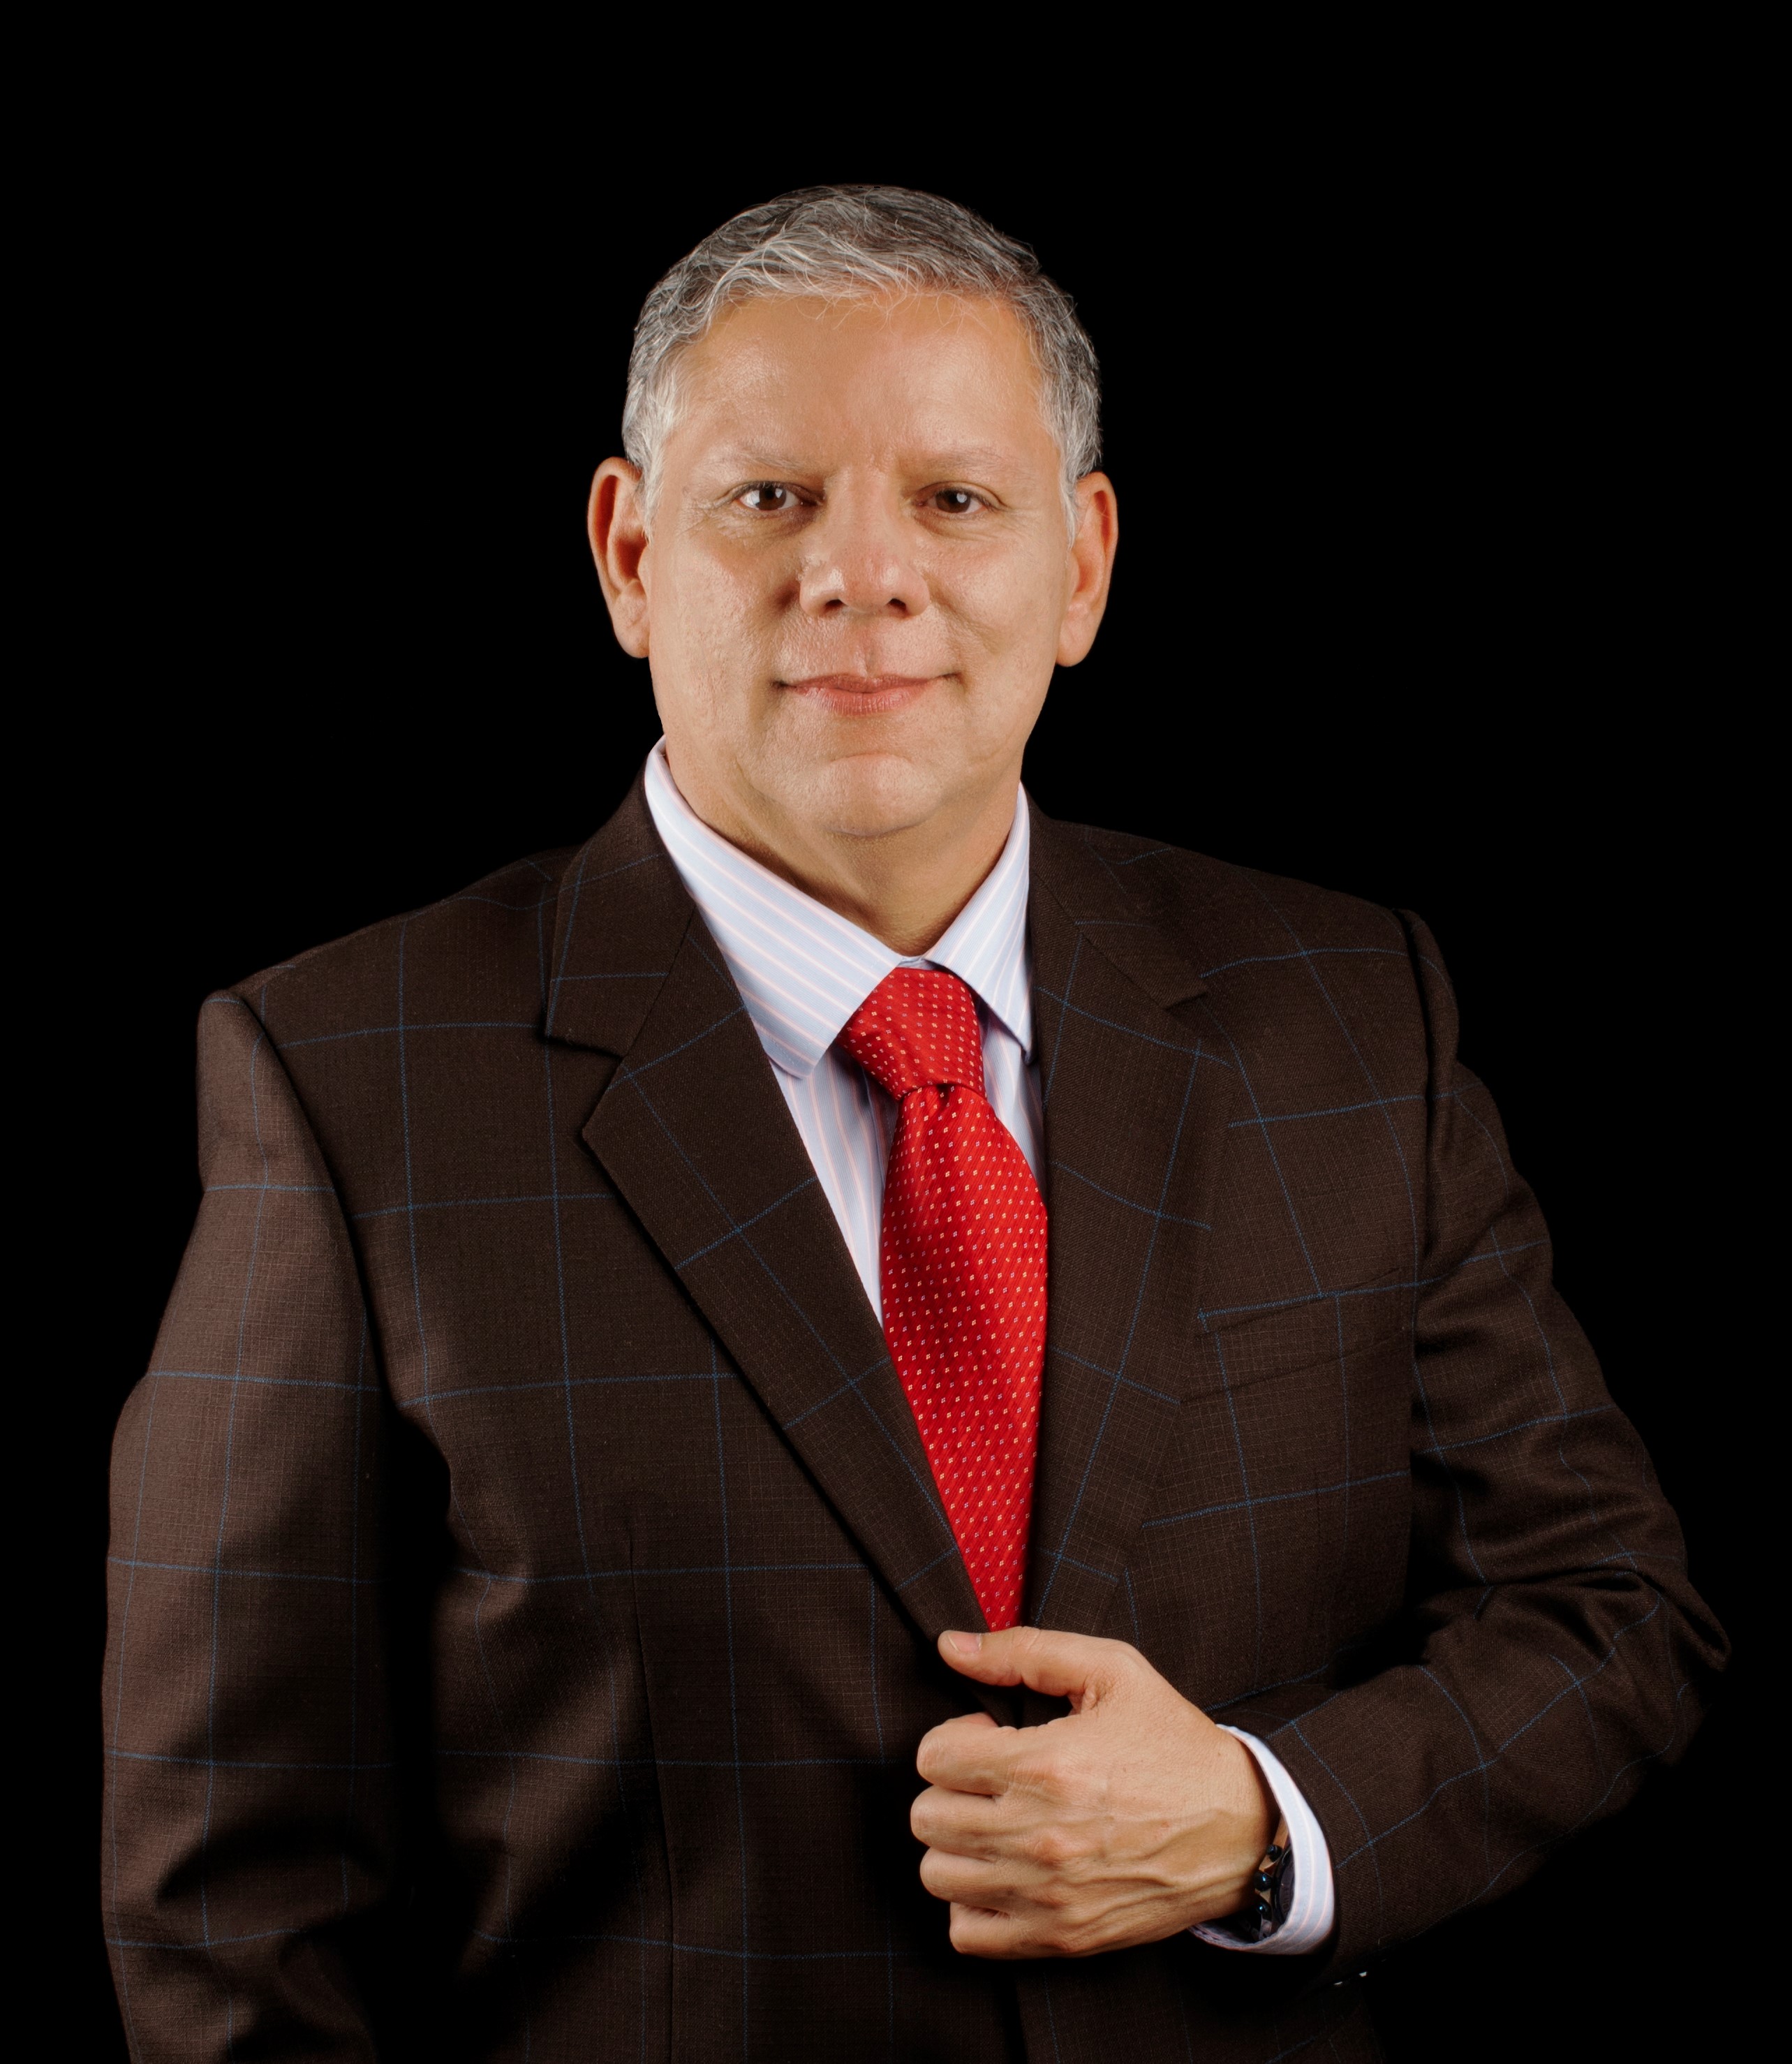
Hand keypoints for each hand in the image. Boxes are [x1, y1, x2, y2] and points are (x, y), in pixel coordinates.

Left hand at [911, 1627, 1273, 1958]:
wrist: (1243, 1827)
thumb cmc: (1174, 1743)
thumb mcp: (1113, 1671)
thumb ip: (1024, 1650)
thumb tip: (949, 1646)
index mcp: (1043, 1765)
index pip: (932, 1757)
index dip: (956, 1738)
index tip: (992, 1738)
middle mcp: (1036, 1835)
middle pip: (926, 1817)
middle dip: (951, 1788)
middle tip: (993, 1780)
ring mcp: (1046, 1894)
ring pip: (937, 1874)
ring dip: (957, 1844)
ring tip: (997, 1823)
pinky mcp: (1061, 1937)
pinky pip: (967, 1933)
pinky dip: (972, 1903)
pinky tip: (1004, 1872)